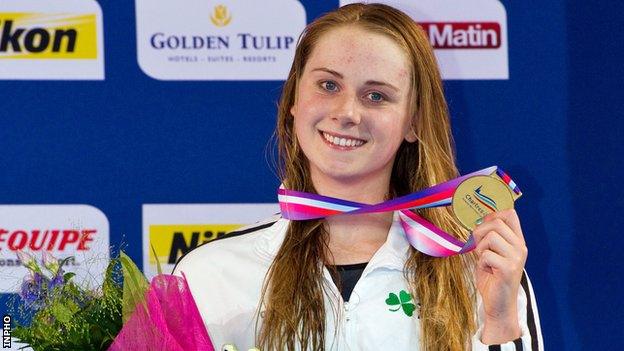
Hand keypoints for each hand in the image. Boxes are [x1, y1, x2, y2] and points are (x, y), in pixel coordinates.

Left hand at [472, 209, 526, 343]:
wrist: (498, 304)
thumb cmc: (492, 278)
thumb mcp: (491, 253)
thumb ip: (489, 237)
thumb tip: (478, 220)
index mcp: (517, 241)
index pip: (511, 214)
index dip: (493, 214)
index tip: (483, 225)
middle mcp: (520, 247)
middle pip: (497, 222)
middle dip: (480, 232)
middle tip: (479, 248)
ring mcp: (516, 257)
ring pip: (491, 237)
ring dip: (480, 248)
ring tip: (484, 260)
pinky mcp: (509, 268)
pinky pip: (486, 254)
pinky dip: (481, 262)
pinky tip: (487, 270)